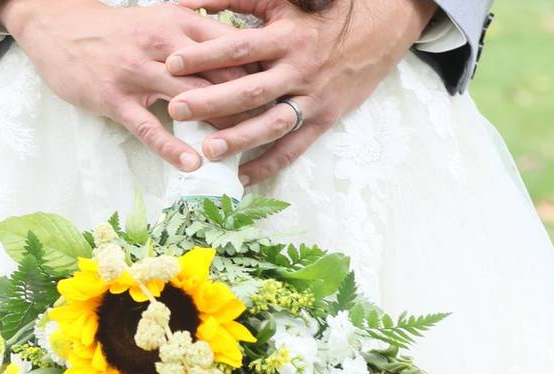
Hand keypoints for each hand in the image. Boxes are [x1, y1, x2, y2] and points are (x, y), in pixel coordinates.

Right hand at [0, 0, 253, 171]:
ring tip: (242, 152)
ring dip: (218, 127)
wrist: (62, 28)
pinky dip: (172, 146)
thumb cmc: (122, 32)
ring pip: (190, 100)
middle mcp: (165, 45)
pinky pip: (149, 126)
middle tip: (275, 128)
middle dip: (250, 103)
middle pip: (219, 76)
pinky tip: (191, 164)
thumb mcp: (165, 22)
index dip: (262, 73)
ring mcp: (139, 72)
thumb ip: (202, 39)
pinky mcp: (116, 98)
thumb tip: (246, 62)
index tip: (286, 94)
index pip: (234, 48)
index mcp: (182, 22)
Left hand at [165, 0, 437, 183]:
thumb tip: (190, 2)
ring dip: (239, 138)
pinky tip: (242, 175)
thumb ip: (237, 1)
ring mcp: (312, 97)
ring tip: (208, 150)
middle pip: (250, 89)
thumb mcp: (282, 2)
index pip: (238, 47)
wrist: (381, 30)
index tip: (172, 63)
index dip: (204, 55)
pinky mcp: (324, 119)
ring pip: (272, 123)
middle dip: (211, 101)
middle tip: (177, 110)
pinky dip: (269, 163)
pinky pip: (294, 146)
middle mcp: (298, 69)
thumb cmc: (321, 15)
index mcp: (286, 36)